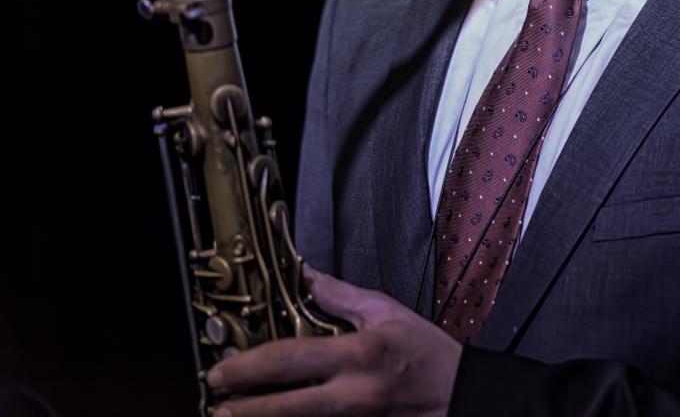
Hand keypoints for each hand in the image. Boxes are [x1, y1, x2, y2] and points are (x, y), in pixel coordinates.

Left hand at [207, 266, 462, 415]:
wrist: (464, 396)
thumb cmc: (428, 355)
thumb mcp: (387, 312)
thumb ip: (341, 297)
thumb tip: (306, 276)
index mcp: (359, 355)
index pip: (291, 360)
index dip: (249, 366)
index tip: (221, 370)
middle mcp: (353, 396)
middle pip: (285, 408)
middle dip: (243, 411)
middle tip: (215, 406)